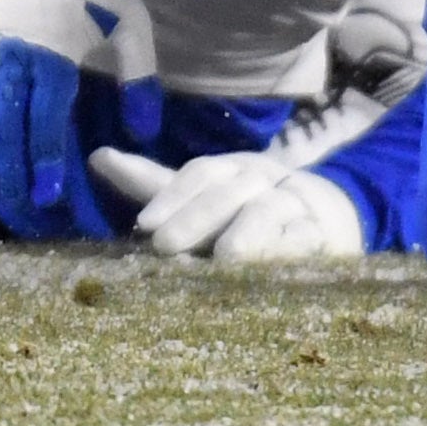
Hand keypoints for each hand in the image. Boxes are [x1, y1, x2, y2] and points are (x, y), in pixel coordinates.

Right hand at [0, 0, 158, 236]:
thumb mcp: (133, 25)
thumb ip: (139, 78)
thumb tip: (144, 133)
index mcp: (52, 45)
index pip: (43, 111)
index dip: (44, 155)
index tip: (49, 194)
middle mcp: (13, 50)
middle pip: (3, 120)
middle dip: (11, 170)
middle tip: (24, 211)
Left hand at [87, 146, 363, 262]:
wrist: (330, 214)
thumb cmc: (247, 208)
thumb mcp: (204, 194)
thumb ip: (156, 185)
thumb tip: (96, 156)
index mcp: (230, 168)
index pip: (198, 174)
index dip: (171, 196)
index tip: (145, 226)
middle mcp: (261, 179)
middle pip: (227, 193)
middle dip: (195, 217)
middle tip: (164, 246)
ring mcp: (294, 205)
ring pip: (267, 212)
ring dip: (245, 233)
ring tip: (222, 257)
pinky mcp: (323, 236)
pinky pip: (306, 239)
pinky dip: (288, 250)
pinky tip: (270, 269)